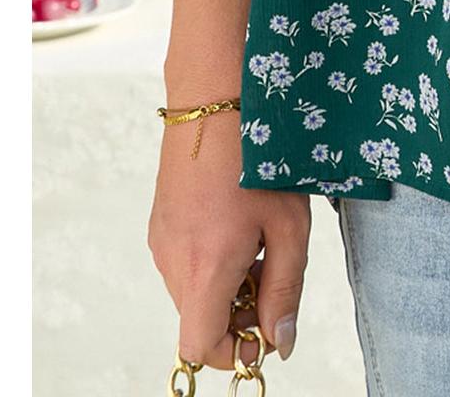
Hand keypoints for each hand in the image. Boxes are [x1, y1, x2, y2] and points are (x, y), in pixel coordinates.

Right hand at [148, 102, 311, 369]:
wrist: (216, 97)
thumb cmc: (260, 158)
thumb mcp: (289, 226)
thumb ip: (285, 290)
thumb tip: (279, 342)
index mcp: (205, 269)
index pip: (199, 347)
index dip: (234, 351)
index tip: (265, 329)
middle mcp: (172, 262)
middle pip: (199, 320)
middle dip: (237, 314)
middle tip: (272, 273)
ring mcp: (160, 241)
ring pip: (192, 291)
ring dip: (225, 285)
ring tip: (258, 239)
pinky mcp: (159, 222)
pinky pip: (183, 262)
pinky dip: (210, 261)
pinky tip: (236, 221)